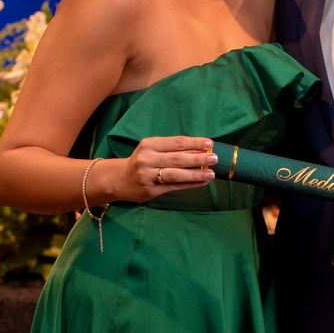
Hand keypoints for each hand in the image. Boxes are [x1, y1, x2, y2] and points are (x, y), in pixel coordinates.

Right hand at [101, 136, 216, 204]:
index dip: (194, 143)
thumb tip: (200, 150)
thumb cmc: (142, 161)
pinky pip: (174, 187)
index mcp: (149, 144)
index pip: (176, 142)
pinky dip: (190, 184)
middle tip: (214, 158)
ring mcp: (148, 175)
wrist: (119, 179)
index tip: (209, 143)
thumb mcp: (152, 150)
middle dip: (198, 158)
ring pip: (176, 174)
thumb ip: (173, 150)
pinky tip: (202, 182)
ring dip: (196, 174)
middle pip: (177, 158)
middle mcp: (147, 159)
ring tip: (211, 173)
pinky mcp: (151, 190)